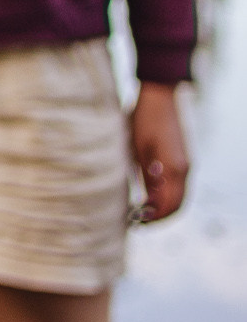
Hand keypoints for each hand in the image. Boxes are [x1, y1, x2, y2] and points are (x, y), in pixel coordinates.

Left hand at [131, 82, 190, 222]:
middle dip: (160, 217)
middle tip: (139, 222)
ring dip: (165, 208)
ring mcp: (186, 165)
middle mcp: (184, 170)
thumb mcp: (137, 148)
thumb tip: (146, 202)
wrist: (158, 98)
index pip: (168, 205)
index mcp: (173, 168)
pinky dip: (168, 197)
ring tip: (143, 212)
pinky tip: (150, 197)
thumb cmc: (142, 120)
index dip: (154, 218)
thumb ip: (144, 176)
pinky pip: (180, 187)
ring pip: (180, 198)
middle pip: (177, 205)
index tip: (136, 223)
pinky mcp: (183, 160)